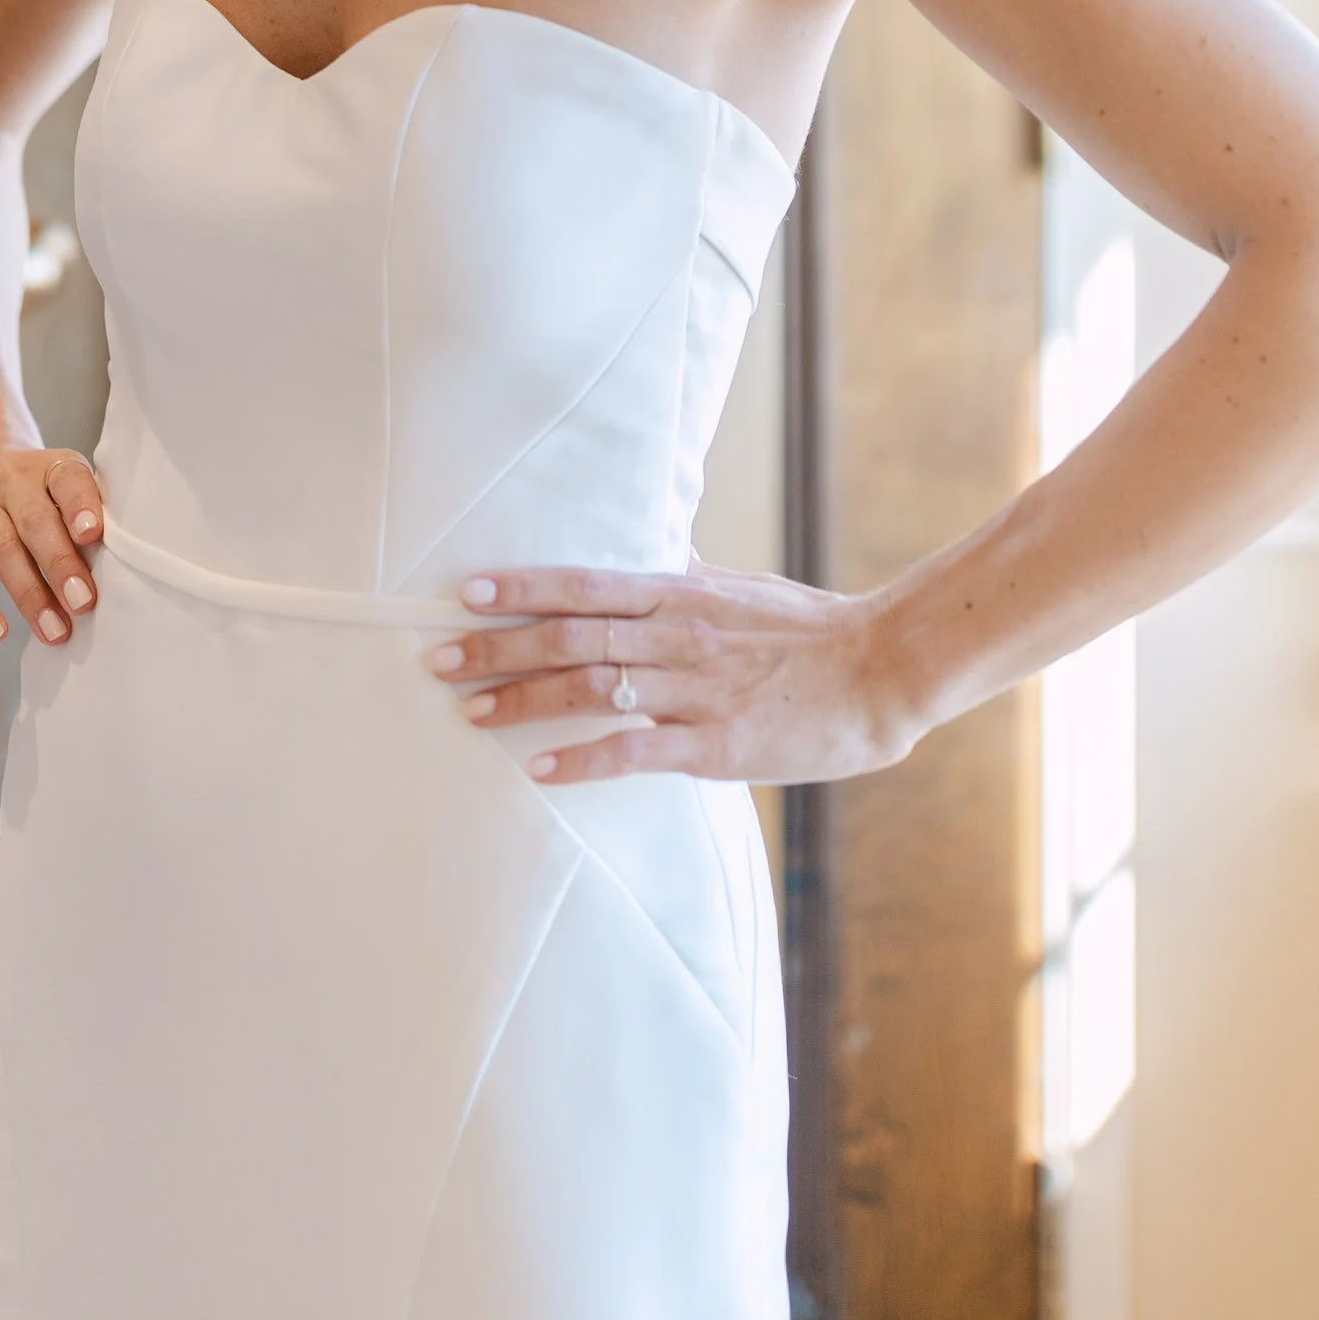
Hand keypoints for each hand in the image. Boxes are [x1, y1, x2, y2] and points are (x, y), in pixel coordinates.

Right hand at [0, 433, 106, 647]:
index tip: (93, 534)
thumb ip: (84, 517)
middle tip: (83, 604)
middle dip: (60, 564)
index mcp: (48, 467)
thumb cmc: (32, 489)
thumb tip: (120, 569)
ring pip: (1, 547)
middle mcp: (8, 480)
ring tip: (54, 631)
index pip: (67, 479)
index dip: (80, 505)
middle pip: (34, 519)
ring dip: (29, 593)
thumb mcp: (59, 485)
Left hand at [426, 559, 923, 787]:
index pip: (584, 583)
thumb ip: (685, 574)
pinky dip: (584, 759)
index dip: (522, 587)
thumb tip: (648, 549)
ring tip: (471, 711)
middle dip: (498, 647)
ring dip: (524, 700)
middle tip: (439, 659)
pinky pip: (636, 751)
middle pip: (571, 636)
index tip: (467, 592)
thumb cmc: (807, 630)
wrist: (879, 672)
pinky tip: (541, 770)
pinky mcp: (716, 744)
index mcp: (681, 592)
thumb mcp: (738, 587)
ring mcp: (695, 689)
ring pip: (592, 689)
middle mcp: (678, 633)